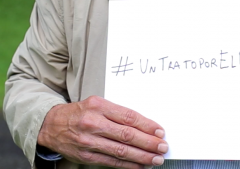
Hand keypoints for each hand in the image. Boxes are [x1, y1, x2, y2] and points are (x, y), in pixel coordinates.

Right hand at [37, 96, 167, 168]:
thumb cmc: (80, 112)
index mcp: (99, 106)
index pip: (128, 116)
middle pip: (127, 135)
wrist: (51, 125)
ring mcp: (89, 141)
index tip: (159, 131)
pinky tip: (139, 165)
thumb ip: (117, 112)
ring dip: (141, 156)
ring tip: (155, 158)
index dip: (146, 125)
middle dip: (148, 142)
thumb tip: (142, 124)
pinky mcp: (86, 156)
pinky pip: (111, 162)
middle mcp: (94, 123)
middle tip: (162, 146)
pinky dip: (127, 165)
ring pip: (120, 151)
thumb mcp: (98, 103)